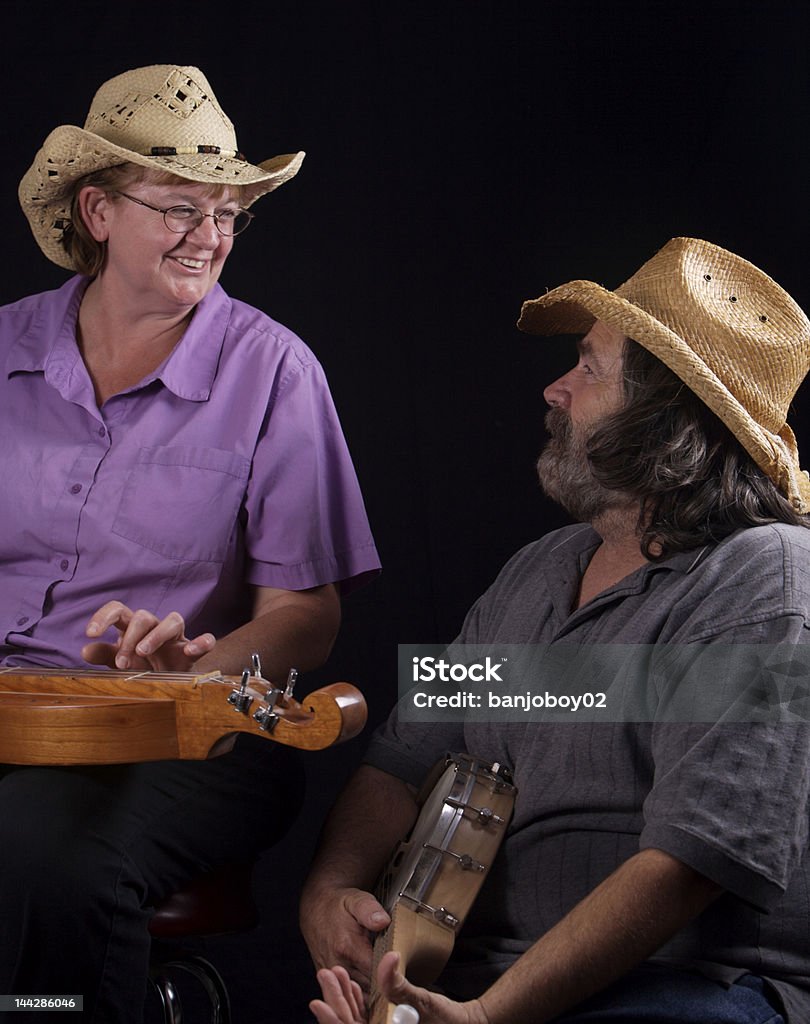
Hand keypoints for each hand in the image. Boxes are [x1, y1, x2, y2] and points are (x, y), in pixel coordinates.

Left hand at [82, 601, 215, 671]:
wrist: (170, 680)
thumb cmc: (143, 665)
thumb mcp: (120, 661)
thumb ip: (105, 654)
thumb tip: (85, 650)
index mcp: (132, 626)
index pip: (118, 610)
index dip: (103, 617)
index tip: (90, 633)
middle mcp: (154, 626)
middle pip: (143, 616)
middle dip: (130, 638)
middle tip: (122, 663)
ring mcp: (176, 637)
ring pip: (172, 620)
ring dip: (157, 635)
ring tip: (144, 652)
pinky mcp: (192, 649)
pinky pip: (205, 639)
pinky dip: (201, 642)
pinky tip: (192, 650)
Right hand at [301, 886, 390, 989]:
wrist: (315, 912)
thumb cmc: (339, 906)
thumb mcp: (355, 899)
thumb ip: (369, 909)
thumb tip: (383, 920)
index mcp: (347, 948)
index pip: (377, 972)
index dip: (392, 973)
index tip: (402, 968)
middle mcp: (339, 966)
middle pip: (371, 988)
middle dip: (386, 985)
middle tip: (399, 977)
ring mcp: (334, 977)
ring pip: (362, 996)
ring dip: (376, 992)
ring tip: (388, 982)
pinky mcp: (332, 982)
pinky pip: (353, 996)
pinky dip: (365, 994)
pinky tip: (374, 986)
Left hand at [310, 954, 488, 1023]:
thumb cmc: (448, 1022)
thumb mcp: (422, 1002)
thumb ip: (399, 986)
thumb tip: (388, 960)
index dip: (332, 1020)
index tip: (317, 1003)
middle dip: (335, 1002)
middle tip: (324, 975)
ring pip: (355, 1021)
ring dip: (344, 1000)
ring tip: (333, 974)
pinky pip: (366, 1019)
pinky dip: (357, 1003)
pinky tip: (352, 986)